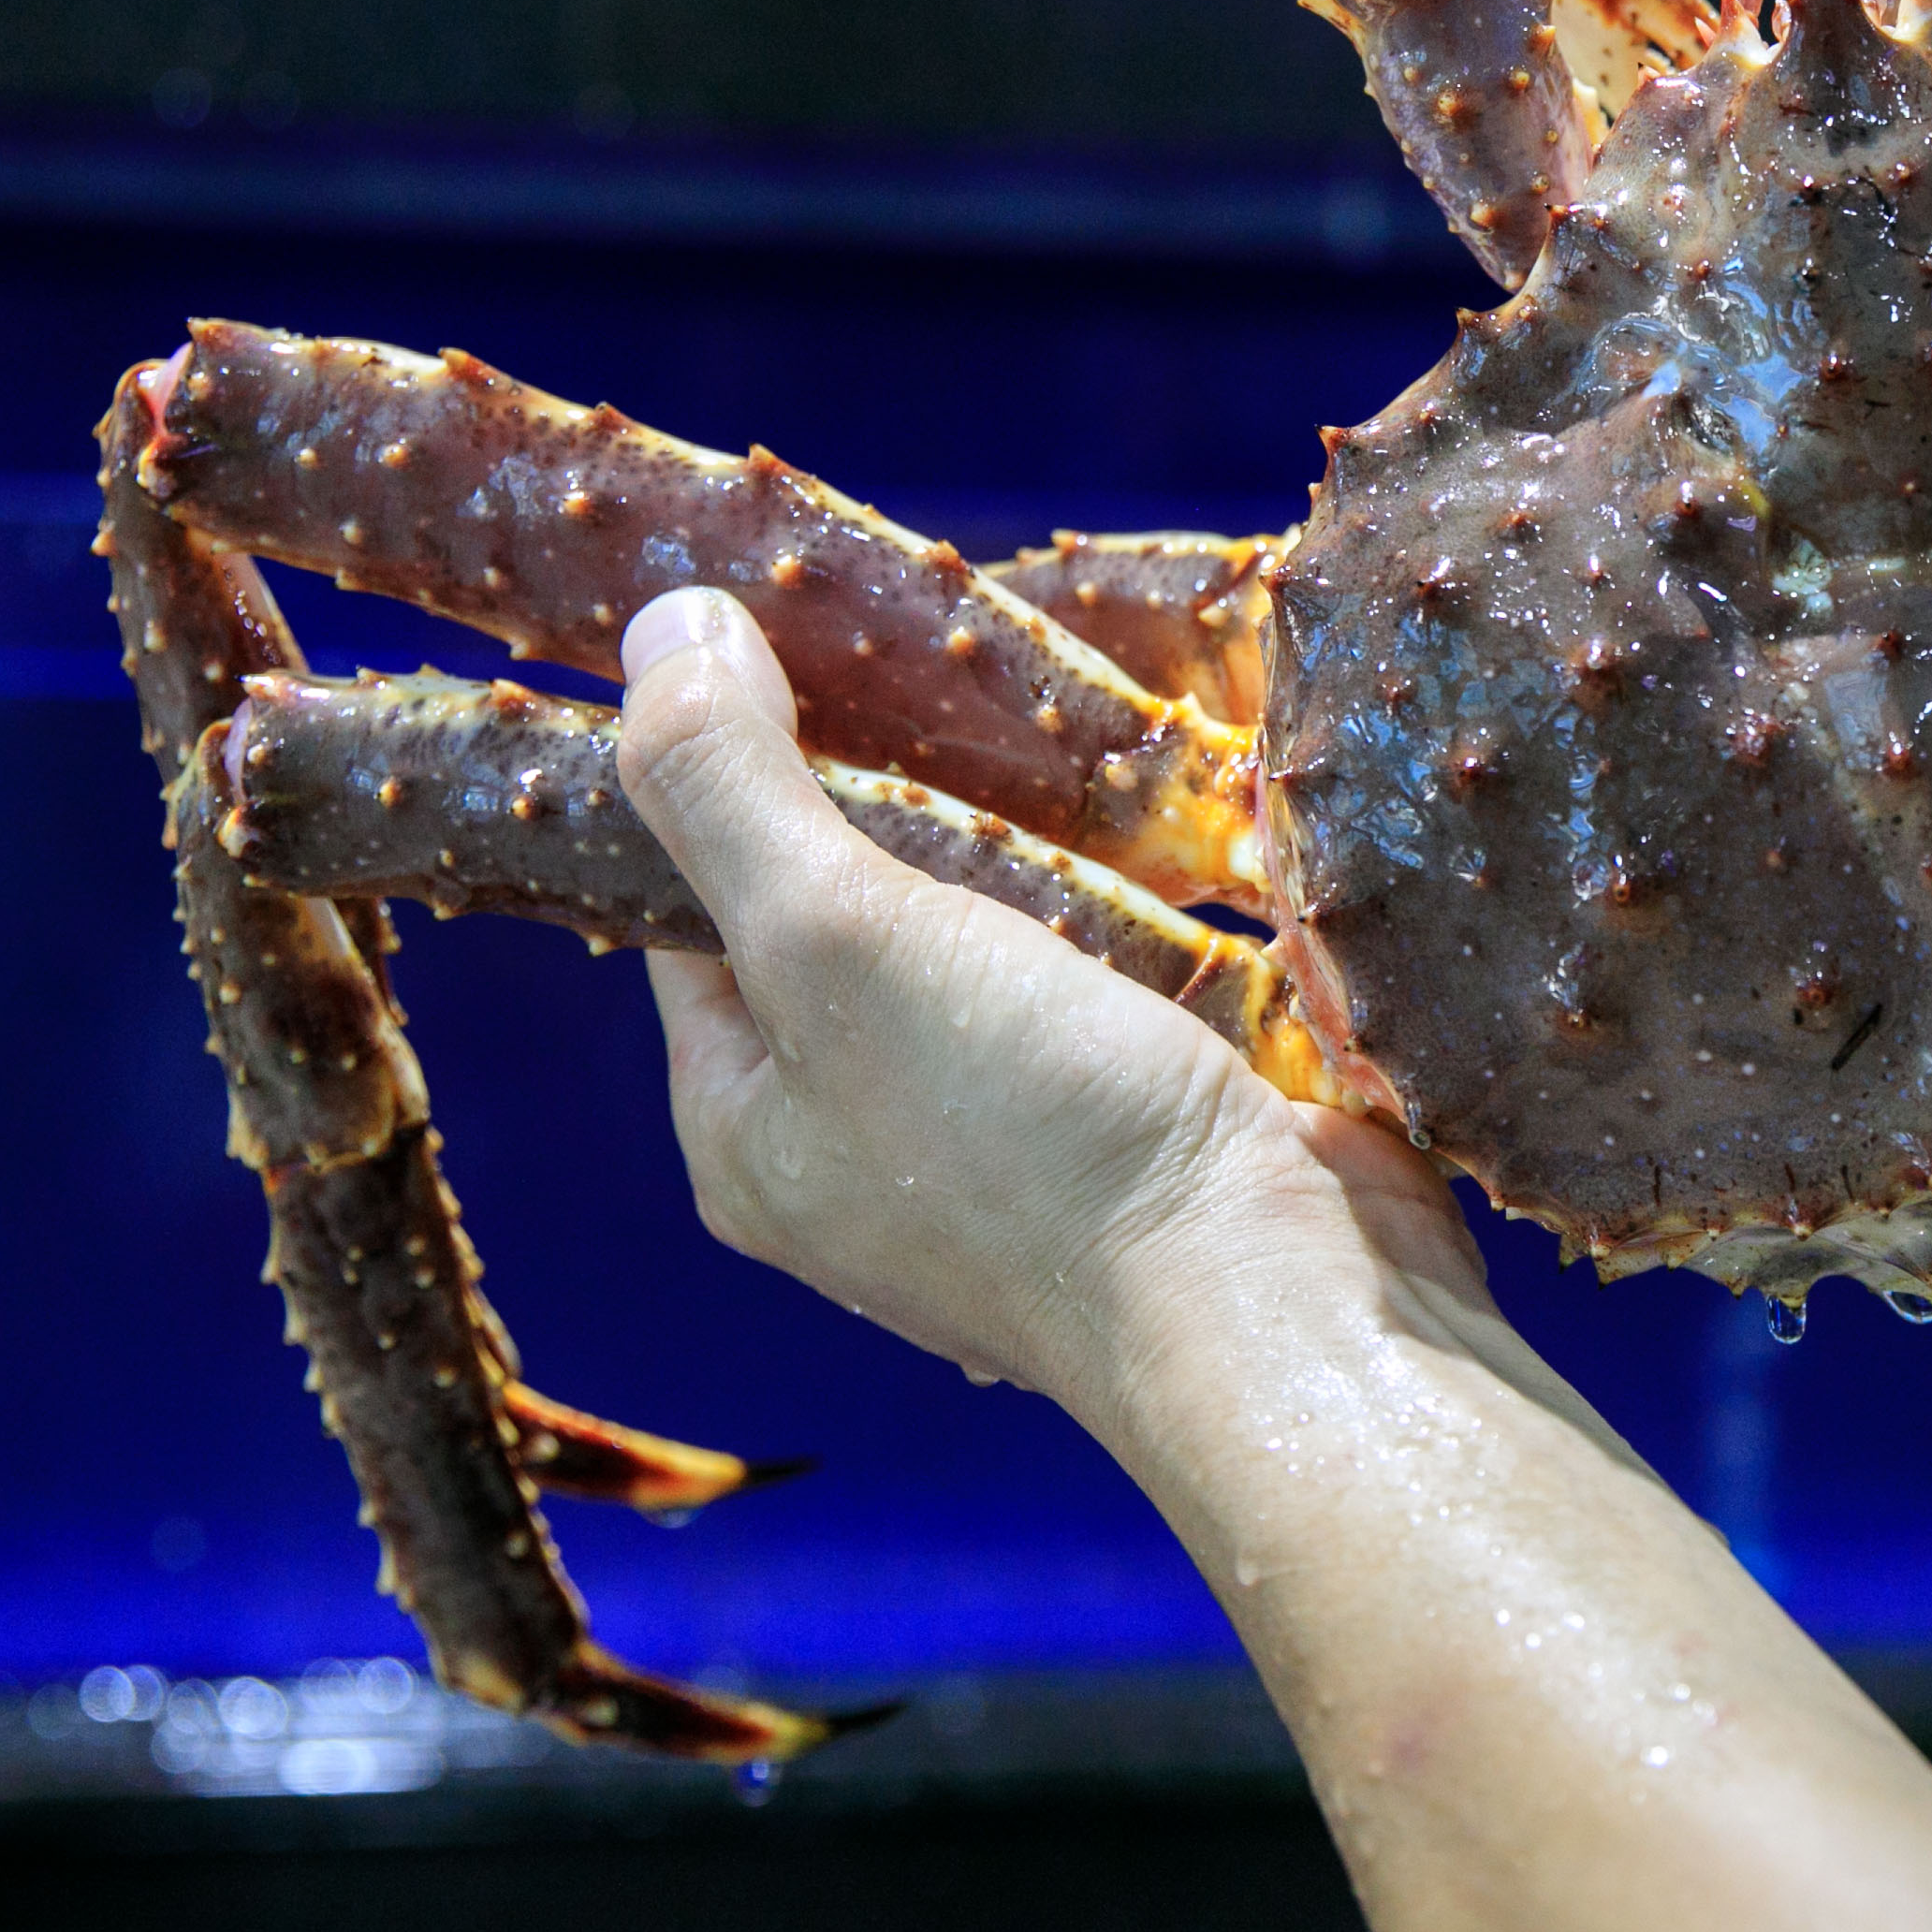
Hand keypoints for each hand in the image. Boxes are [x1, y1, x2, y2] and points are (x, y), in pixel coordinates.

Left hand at [610, 586, 1470, 1416]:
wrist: (1276, 1299)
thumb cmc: (1031, 1137)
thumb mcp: (836, 935)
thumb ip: (731, 788)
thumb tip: (655, 632)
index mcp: (751, 1132)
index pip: (691, 918)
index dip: (727, 780)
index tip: (793, 650)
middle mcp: (864, 1156)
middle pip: (849, 925)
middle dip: (901, 802)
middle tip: (945, 669)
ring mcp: (1015, 1153)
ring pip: (992, 947)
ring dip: (1031, 847)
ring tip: (1062, 724)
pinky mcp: (1146, 1132)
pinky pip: (1114, 985)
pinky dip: (1135, 906)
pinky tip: (1166, 830)